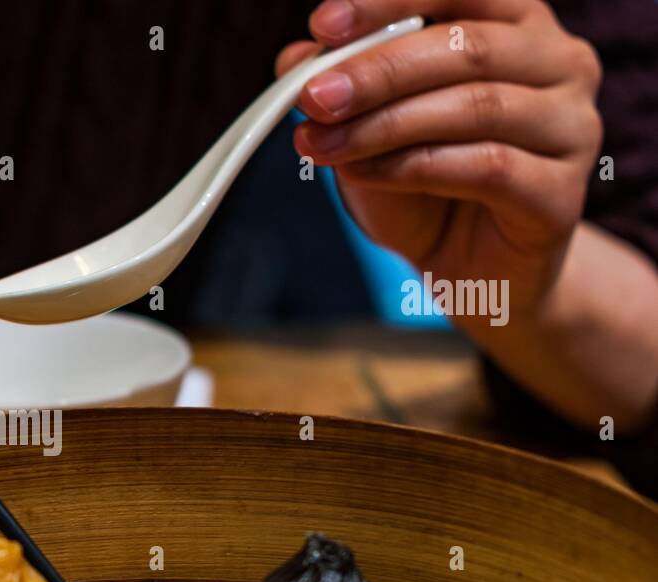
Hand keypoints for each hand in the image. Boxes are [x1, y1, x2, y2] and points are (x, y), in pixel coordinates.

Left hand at [278, 0, 603, 321]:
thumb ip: (344, 89)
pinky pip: (487, 167)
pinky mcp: (562, 192)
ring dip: (385, 125)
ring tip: (322, 146)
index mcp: (515, 24)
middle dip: (377, 72)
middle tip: (313, 98)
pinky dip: (413, 168)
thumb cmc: (426, 186)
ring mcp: (571, 126)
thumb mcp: (371, 130)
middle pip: (467, 47)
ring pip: (475, 107)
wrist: (473, 271)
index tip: (322, 27)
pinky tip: (364, 174)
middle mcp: (558, 62)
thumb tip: (295, 59)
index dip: (387, 3)